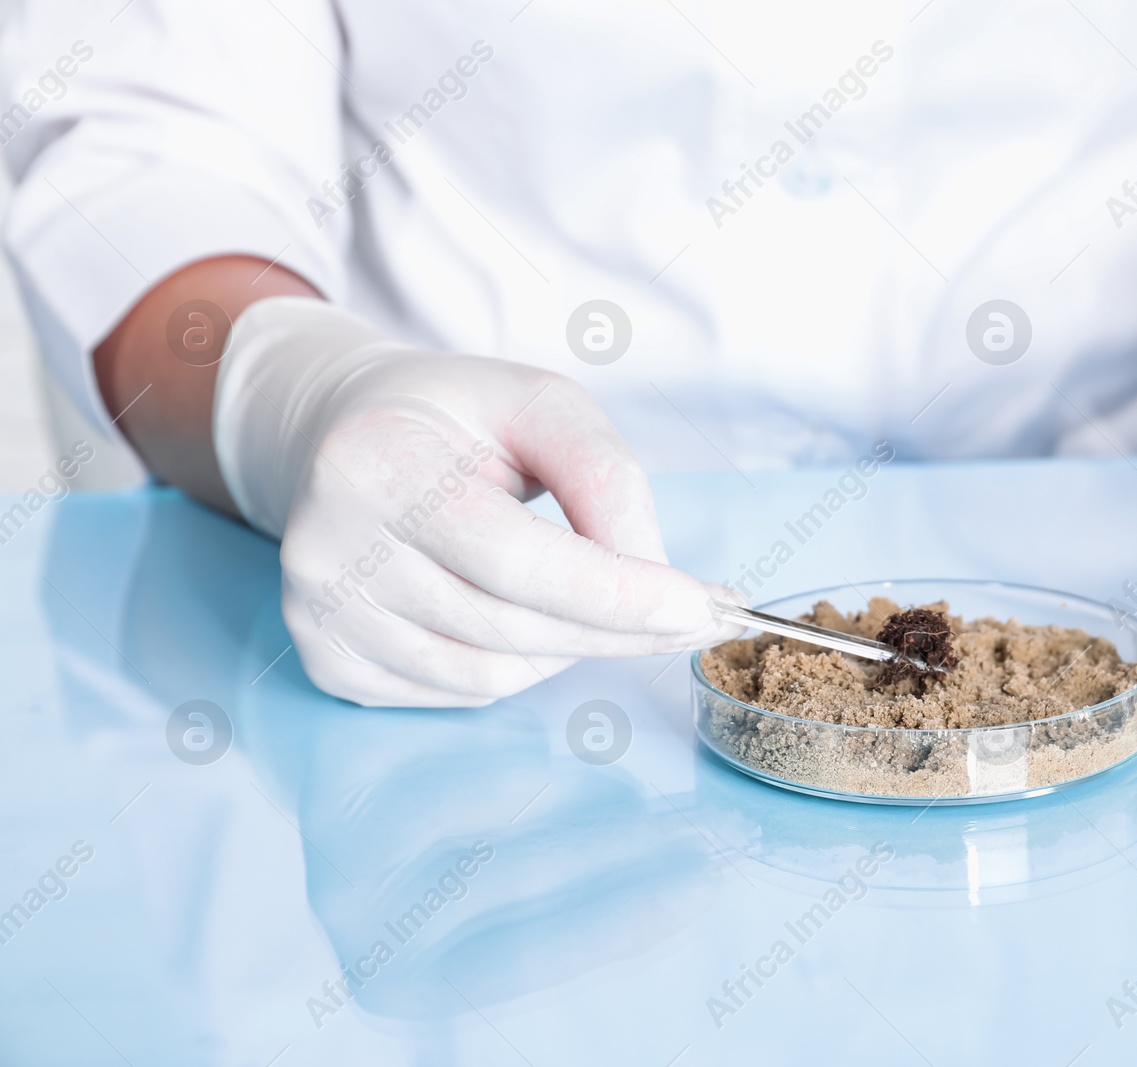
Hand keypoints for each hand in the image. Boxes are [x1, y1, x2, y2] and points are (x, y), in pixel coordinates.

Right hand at [215, 298, 737, 706]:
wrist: (343, 434)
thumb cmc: (457, 418)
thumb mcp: (542, 404)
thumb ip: (604, 477)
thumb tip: (654, 580)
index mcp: (376, 464)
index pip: (515, 560)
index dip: (616, 595)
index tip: (699, 608)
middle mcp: (329, 548)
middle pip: (513, 627)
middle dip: (619, 628)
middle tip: (688, 613)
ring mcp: (318, 613)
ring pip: (493, 675)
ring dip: (570, 648)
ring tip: (584, 594)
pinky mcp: (326, 659)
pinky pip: (459, 695)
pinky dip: (515, 666)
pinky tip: (519, 611)